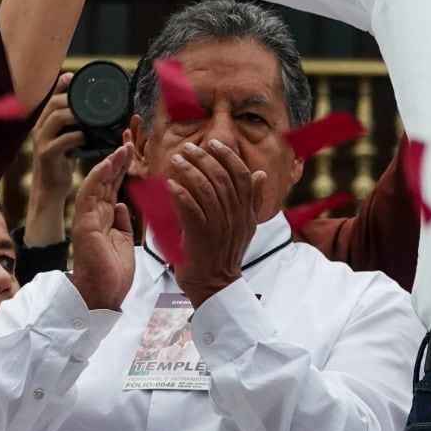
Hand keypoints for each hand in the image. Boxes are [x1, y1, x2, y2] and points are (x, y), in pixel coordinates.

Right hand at [25, 72, 82, 245]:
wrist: (50, 190)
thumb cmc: (62, 163)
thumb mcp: (67, 139)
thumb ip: (75, 125)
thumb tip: (94, 112)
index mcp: (44, 122)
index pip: (52, 96)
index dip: (63, 84)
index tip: (76, 77)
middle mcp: (39, 128)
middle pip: (53, 103)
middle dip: (71, 97)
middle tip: (90, 98)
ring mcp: (41, 141)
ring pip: (55, 118)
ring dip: (74, 114)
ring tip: (90, 115)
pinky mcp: (46, 156)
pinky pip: (60, 141)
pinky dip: (75, 136)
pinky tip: (86, 137)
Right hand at [68, 147, 137, 311]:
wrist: (102, 296)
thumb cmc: (112, 275)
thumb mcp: (125, 243)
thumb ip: (123, 223)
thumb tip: (122, 206)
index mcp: (105, 221)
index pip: (112, 189)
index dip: (121, 171)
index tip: (132, 154)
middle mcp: (95, 216)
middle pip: (106, 182)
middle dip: (117, 162)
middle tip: (129, 143)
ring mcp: (88, 218)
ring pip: (97, 184)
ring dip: (110, 164)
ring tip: (123, 148)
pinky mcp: (84, 223)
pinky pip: (89, 194)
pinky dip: (99, 177)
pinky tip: (108, 163)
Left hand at [167, 138, 266, 307]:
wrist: (215, 286)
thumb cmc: (224, 253)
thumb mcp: (245, 226)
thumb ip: (251, 199)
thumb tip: (260, 173)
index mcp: (247, 213)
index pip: (242, 176)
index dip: (228, 157)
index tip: (213, 144)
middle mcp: (236, 218)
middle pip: (222, 179)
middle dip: (204, 159)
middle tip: (189, 149)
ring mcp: (219, 228)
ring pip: (206, 190)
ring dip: (189, 171)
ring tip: (177, 160)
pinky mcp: (200, 238)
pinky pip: (191, 210)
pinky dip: (180, 194)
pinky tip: (170, 184)